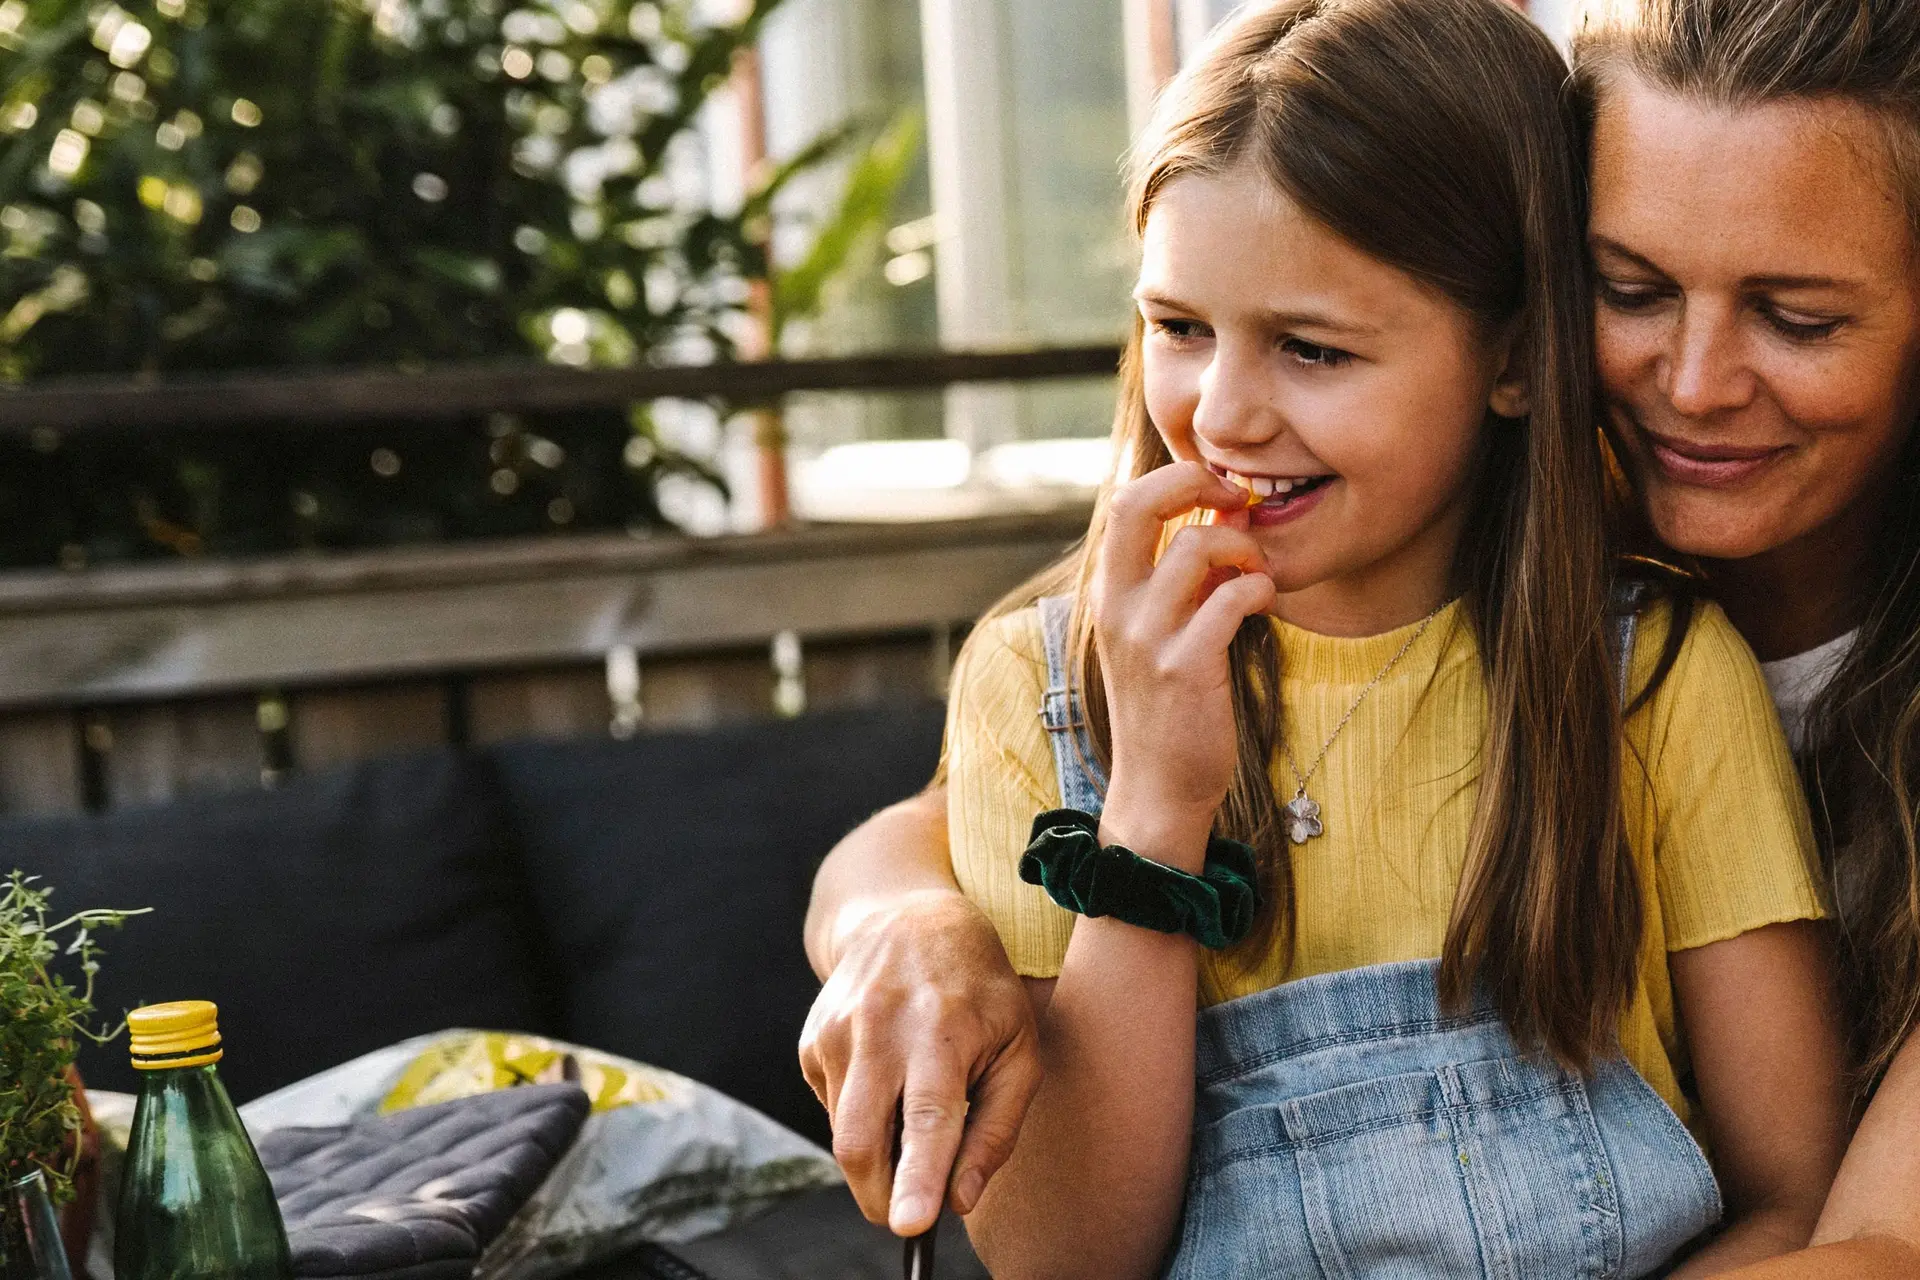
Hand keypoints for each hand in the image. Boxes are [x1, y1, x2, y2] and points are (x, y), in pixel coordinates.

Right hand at [798, 890, 1041, 1236]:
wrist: (907, 920)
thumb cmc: (979, 992)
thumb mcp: (1019, 1049)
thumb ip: (997, 1129)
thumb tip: (961, 1200)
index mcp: (942, 1030)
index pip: (927, 1117)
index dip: (917, 1178)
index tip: (910, 1226)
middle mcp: (881, 1028)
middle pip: (861, 1140)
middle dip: (878, 1196)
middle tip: (907, 1215)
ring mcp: (837, 1031)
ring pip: (842, 1134)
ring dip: (875, 1154)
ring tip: (911, 1111)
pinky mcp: (811, 1040)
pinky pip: (831, 1110)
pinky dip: (860, 1117)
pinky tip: (885, 1079)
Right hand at [1094, 461, 1274, 862]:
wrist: (1160, 788)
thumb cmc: (1169, 706)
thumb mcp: (1158, 633)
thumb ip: (1180, 578)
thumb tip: (1224, 513)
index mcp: (1110, 592)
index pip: (1124, 501)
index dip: (1176, 479)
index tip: (1219, 493)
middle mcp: (1118, 606)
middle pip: (1135, 504)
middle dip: (1193, 482)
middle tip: (1237, 500)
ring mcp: (1147, 636)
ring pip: (1196, 546)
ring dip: (1245, 547)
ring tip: (1259, 573)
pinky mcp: (1185, 667)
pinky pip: (1231, 597)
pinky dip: (1259, 588)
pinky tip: (1265, 602)